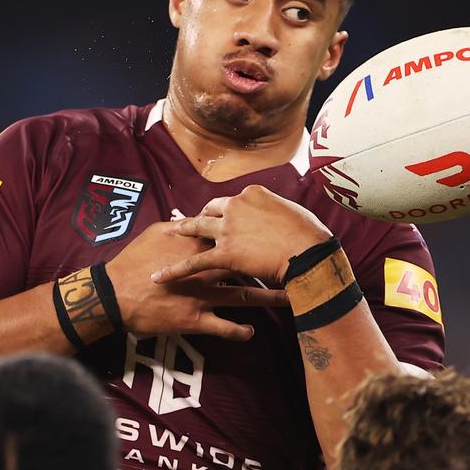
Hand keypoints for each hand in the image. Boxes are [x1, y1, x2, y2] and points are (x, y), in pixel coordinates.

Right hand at [105, 221, 288, 340]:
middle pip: (247, 267)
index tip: (277, 236)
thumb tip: (193, 217)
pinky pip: (222, 327)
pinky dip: (238, 331)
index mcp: (197, 247)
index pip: (234, 238)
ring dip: (268, 299)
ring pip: (243, 297)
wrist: (112, 295)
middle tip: (297, 266)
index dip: (256, 237)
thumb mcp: (154, 234)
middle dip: (271, 267)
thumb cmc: (131, 262)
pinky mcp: (194, 319)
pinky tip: (252, 333)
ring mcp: (202, 296)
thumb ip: (178, 225)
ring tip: (290, 299)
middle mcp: (205, 270)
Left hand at [151, 185, 332, 284]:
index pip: (231, 200)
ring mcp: (228, 229)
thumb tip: (275, 216)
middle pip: (211, 210)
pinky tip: (160, 276)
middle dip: (200, 216)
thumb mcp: (292, 212)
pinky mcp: (225, 254)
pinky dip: (175, 269)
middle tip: (191, 222)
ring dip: (183, 232)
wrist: (309, 253)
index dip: (224, 209)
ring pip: (198, 229)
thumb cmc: (309, 235)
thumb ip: (276, 212)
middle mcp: (236, 207)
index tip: (221, 214)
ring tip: (170, 236)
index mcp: (252, 194)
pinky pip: (194, 262)